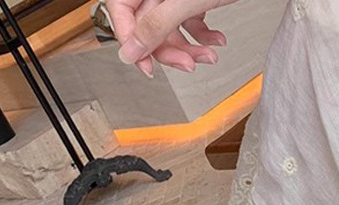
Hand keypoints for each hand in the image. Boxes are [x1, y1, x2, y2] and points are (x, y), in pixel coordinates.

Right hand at [106, 0, 236, 76]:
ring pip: (170, 30)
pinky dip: (203, 37)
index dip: (131, 42)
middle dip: (170, 50)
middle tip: (188, 64)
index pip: (121, 13)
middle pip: (148, 27)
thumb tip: (131, 52)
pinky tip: (217, 39)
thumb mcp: (184, 1)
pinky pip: (189, 24)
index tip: (145, 65)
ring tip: (210, 55)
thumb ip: (156, 26)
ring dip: (191, 49)